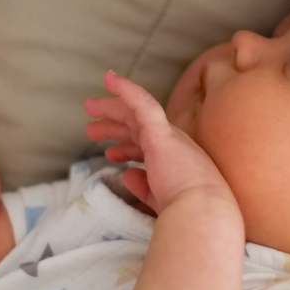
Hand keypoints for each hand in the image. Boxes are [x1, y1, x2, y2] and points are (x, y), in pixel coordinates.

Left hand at [85, 71, 237, 215]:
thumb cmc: (185, 211)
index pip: (147, 147)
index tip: (110, 154)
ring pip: (136, 113)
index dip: (128, 148)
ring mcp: (167, 135)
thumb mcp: (159, 197)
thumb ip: (142, 185)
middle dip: (115, 124)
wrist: (200, 209)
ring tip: (89, 108)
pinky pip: (141, 103)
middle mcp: (174, 143)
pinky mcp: (159, 131)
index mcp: (175, 160)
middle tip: (91, 127)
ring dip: (112, 109)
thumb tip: (126, 174)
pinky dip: (126, 89)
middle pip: (139, 127)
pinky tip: (110, 79)